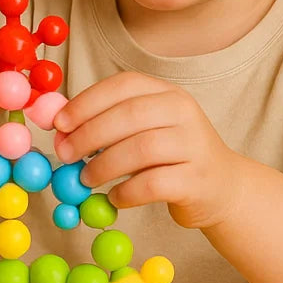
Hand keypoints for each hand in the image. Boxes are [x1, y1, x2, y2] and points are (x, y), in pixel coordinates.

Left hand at [52, 71, 238, 227]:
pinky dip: (126, 192)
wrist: (222, 188)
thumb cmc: (172, 157)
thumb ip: (110, 123)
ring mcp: (194, 145)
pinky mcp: (197, 179)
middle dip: (89, 134)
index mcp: (166, 93)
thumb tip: (60, 128)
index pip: (123, 85)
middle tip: (64, 154)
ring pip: (141, 148)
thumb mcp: (146, 130)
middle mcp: (184, 112)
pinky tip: (114, 197)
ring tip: (86, 179)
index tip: (59, 123)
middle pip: (129, 115)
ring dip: (104, 165)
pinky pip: (153, 184)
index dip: (87, 102)